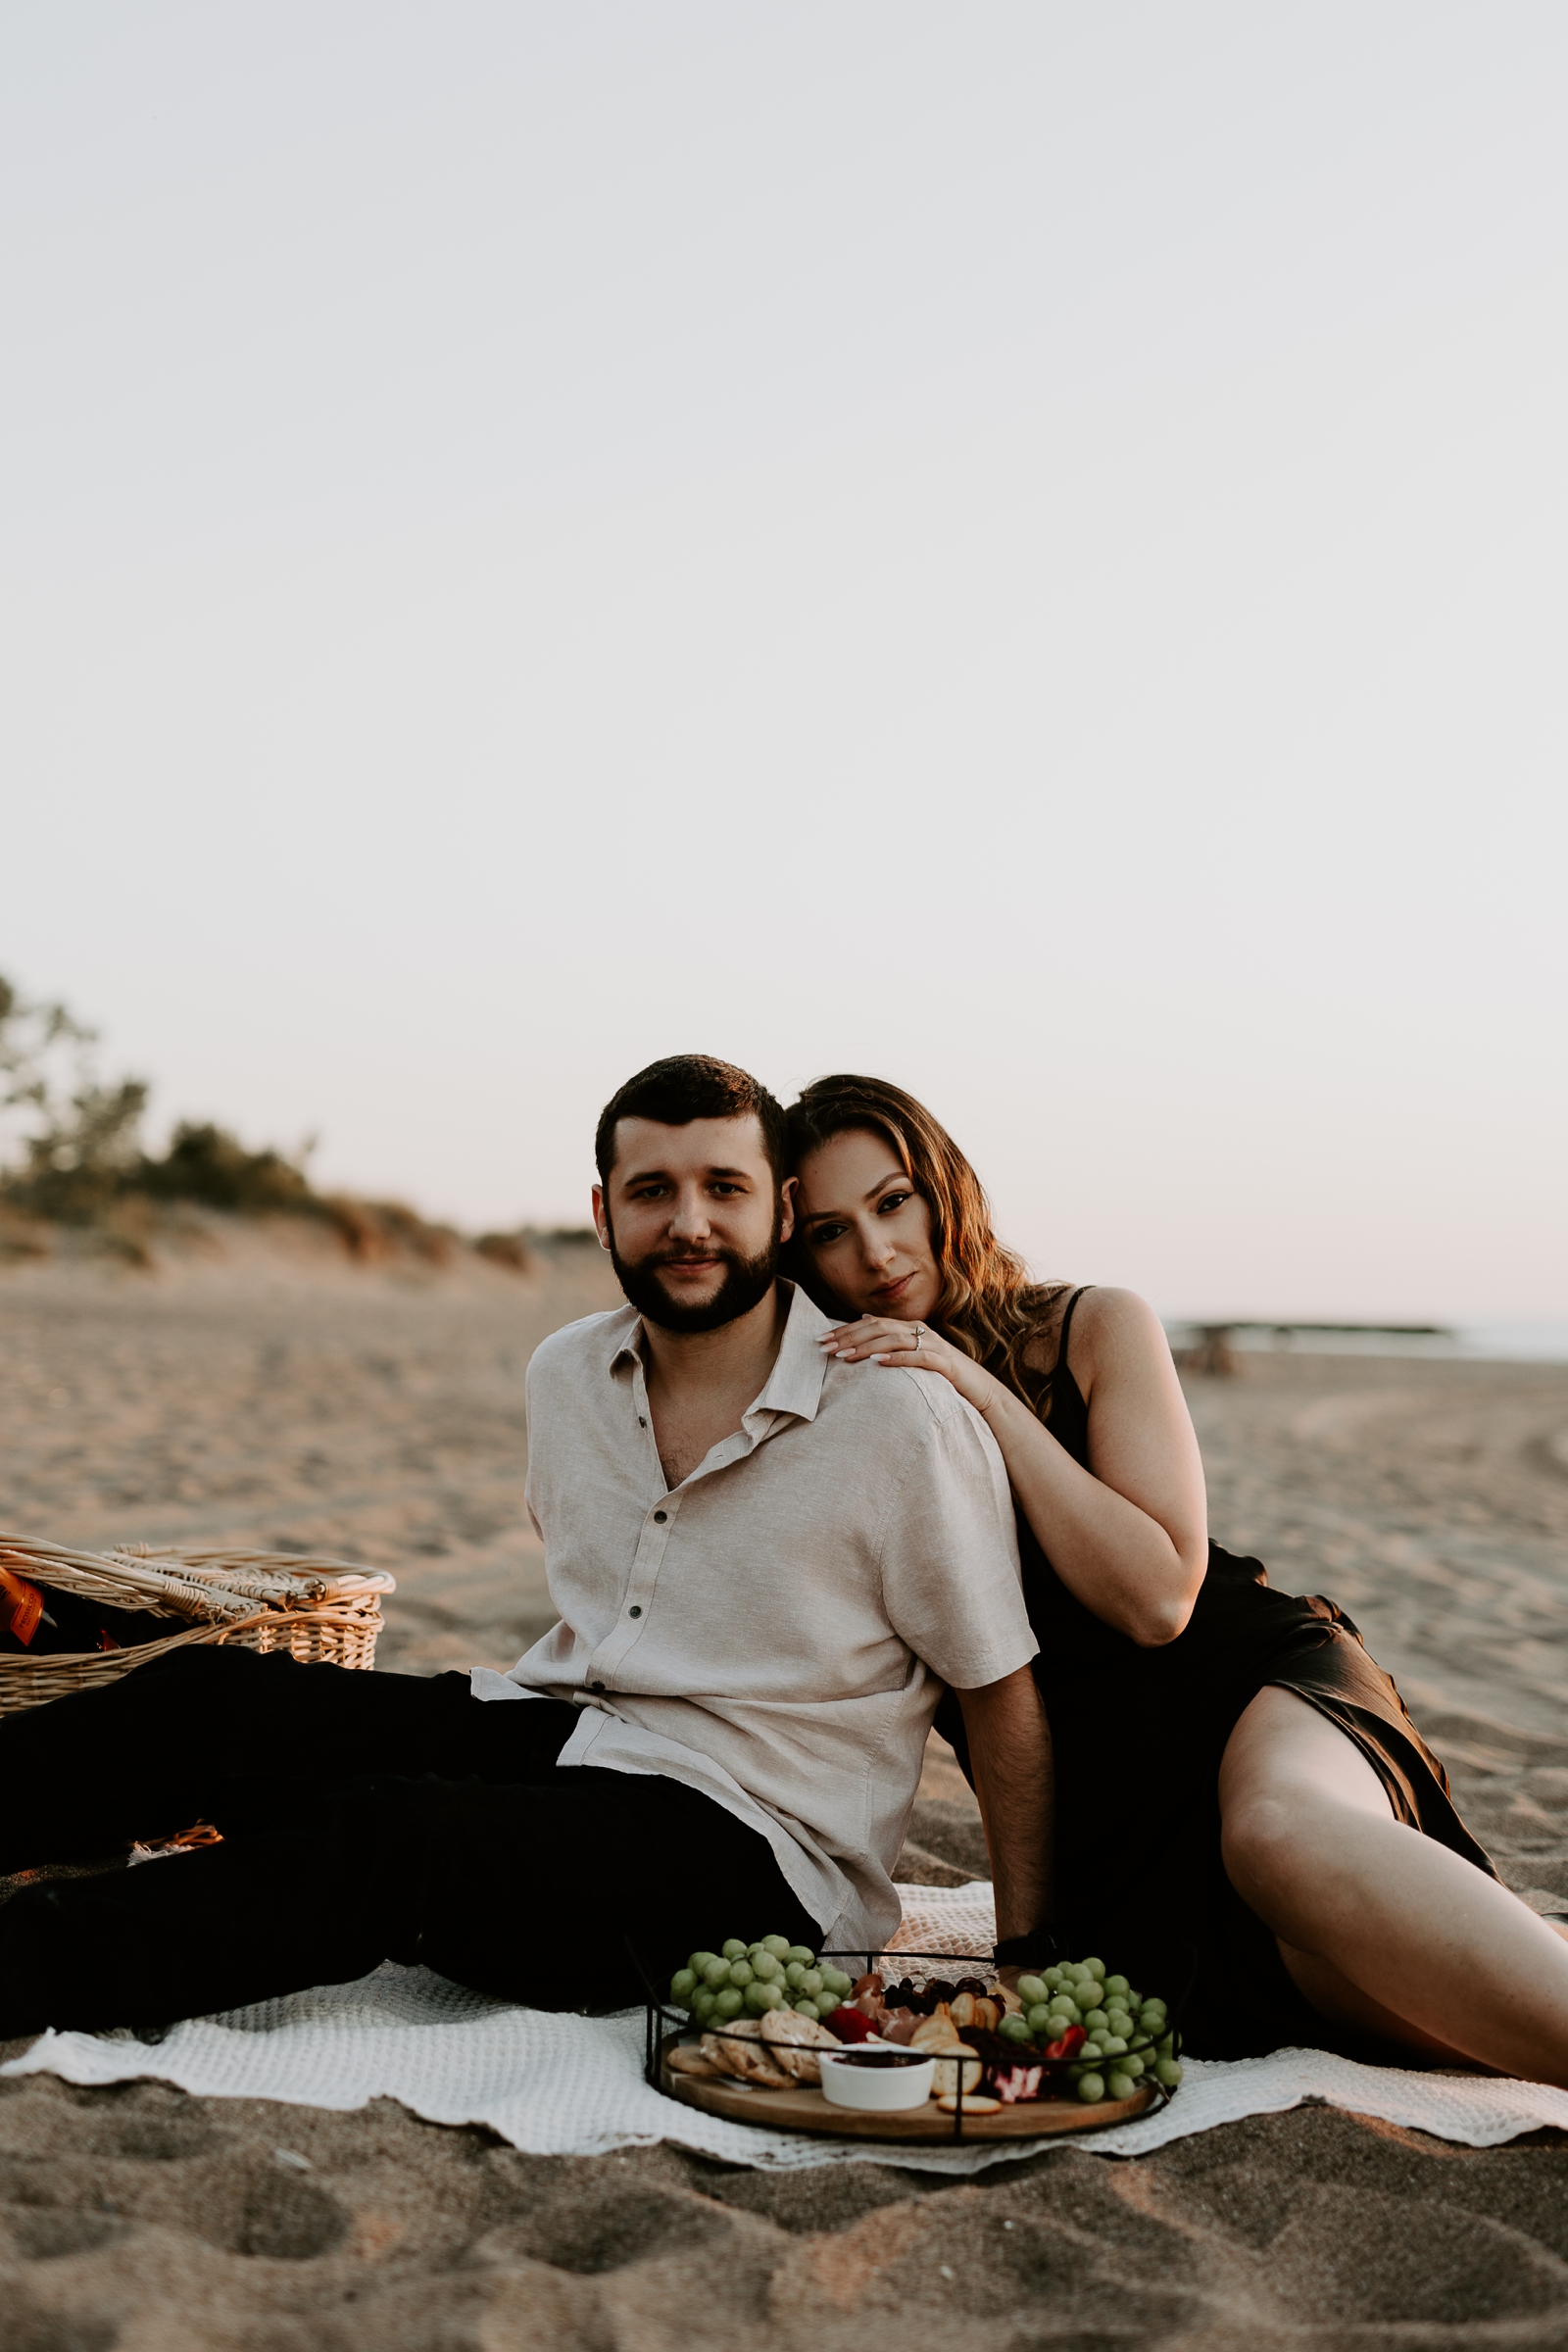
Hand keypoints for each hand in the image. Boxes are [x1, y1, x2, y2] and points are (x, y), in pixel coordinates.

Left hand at [819, 1316, 999, 1415]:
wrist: (980, 1390)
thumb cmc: (943, 1375)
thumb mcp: (914, 1354)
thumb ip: (891, 1338)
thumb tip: (863, 1318)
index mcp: (911, 1328)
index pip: (872, 1323)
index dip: (845, 1329)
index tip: (821, 1340)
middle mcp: (921, 1331)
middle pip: (879, 1327)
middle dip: (849, 1337)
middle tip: (825, 1348)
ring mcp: (934, 1345)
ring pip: (895, 1339)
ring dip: (867, 1347)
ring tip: (844, 1356)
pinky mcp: (945, 1363)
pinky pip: (918, 1357)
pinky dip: (897, 1358)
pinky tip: (878, 1363)